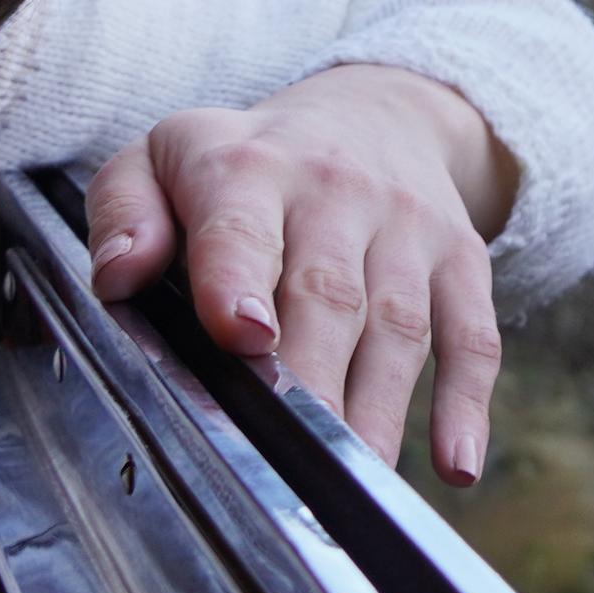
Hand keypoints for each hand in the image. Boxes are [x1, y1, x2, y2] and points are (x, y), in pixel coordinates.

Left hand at [83, 65, 521, 482]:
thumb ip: (125, 212)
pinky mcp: (461, 259)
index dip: (239, 280)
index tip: (241, 337)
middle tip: (288, 459)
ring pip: (398, 326)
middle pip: (327, 294)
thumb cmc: (246, 159)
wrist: (378, 110)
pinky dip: (467, 403)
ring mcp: (408, 228)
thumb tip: (120, 276)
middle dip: (310, 379)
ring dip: (380, 410)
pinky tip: (455, 466)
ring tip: (356, 482)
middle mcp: (337, 192)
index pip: (241, 226)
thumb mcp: (163, 156)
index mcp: (247, 170)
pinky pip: (474, 333)